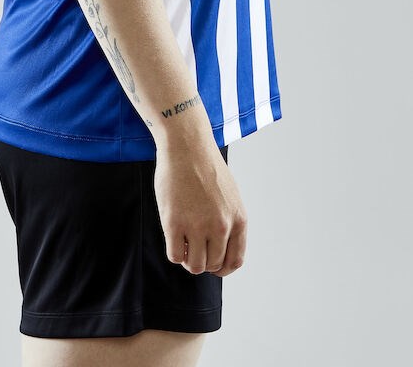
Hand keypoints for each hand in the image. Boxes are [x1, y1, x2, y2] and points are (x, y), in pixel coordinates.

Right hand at [153, 138, 247, 276]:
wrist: (186, 145)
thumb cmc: (205, 166)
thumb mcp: (229, 194)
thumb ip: (229, 221)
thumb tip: (220, 248)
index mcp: (238, 219)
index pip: (235, 261)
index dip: (222, 267)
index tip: (212, 263)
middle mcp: (221, 225)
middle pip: (213, 265)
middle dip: (203, 260)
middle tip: (193, 247)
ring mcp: (198, 225)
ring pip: (195, 266)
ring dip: (188, 259)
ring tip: (183, 242)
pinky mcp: (174, 222)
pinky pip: (175, 256)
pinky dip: (175, 252)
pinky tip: (173, 237)